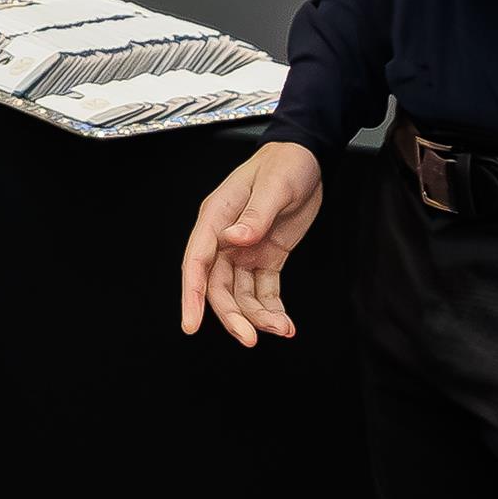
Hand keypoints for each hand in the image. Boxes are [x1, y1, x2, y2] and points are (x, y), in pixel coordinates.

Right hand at [181, 142, 324, 345]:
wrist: (307, 158)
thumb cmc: (284, 164)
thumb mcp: (274, 186)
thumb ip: (255, 215)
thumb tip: (234, 239)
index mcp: (216, 217)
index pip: (197, 261)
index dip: (191, 294)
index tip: (190, 324)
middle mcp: (225, 238)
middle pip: (217, 286)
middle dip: (232, 316)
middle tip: (250, 339)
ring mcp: (244, 250)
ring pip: (239, 294)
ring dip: (256, 316)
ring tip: (281, 328)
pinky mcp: (265, 258)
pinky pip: (262, 290)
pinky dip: (271, 308)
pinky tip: (284, 321)